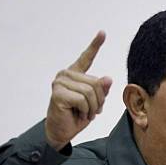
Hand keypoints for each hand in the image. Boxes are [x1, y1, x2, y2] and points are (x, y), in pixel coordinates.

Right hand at [45, 31, 112, 150]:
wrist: (62, 131)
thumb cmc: (77, 116)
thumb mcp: (95, 102)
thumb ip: (101, 90)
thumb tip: (107, 79)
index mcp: (75, 74)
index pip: (86, 57)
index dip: (95, 45)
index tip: (102, 33)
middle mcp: (66, 75)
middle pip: (96, 83)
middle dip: (99, 100)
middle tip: (91, 110)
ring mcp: (60, 82)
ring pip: (90, 92)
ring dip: (92, 107)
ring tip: (84, 113)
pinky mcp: (58, 93)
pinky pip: (82, 100)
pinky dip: (85, 110)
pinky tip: (78, 114)